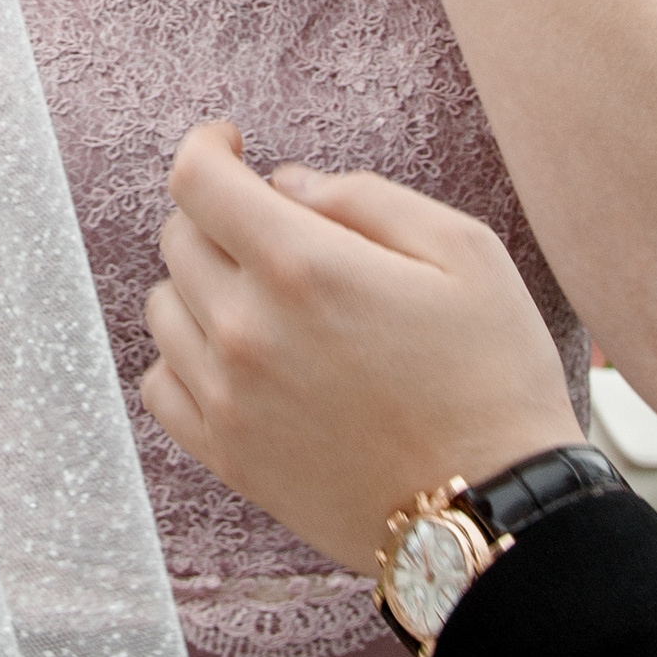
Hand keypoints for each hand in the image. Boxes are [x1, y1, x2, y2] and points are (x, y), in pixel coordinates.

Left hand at [141, 127, 578, 575]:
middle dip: (220, 217)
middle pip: (179, 239)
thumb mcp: (464, 254)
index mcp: (303, 267)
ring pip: (164, 308)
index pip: (197, 181)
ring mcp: (228, 399)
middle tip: (275, 232)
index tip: (229, 146)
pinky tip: (236, 358)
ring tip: (264, 299)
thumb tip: (287, 184)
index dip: (206, 148)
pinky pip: (161, 385)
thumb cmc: (494, 379)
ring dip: (201, 286)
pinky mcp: (226, 456)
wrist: (493, 509)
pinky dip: (186, 358)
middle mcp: (247, 330)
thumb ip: (365, 199)